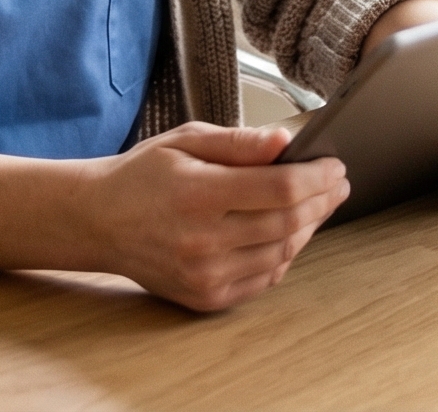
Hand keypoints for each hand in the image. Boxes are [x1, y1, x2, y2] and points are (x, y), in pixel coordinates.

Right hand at [82, 123, 347, 310]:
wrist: (99, 222)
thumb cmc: (143, 175)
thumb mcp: (185, 141)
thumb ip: (238, 142)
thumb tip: (285, 141)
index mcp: (198, 195)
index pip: (279, 188)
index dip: (317, 177)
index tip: (335, 165)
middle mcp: (202, 241)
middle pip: (287, 222)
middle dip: (322, 200)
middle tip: (338, 183)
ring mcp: (205, 276)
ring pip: (282, 253)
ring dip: (308, 227)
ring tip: (318, 204)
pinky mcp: (206, 298)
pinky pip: (264, 278)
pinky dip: (284, 254)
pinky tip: (289, 233)